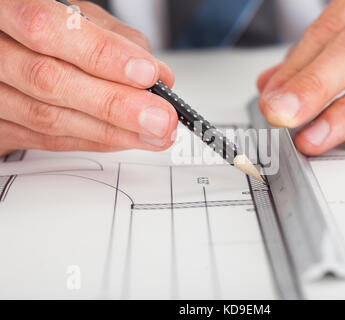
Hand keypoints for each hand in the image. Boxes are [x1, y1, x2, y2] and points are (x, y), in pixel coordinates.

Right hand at [0, 0, 177, 157]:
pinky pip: (45, 140)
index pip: (47, 29)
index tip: (147, 75)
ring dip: (111, 132)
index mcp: (4, 9)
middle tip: (161, 119)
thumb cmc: (44, 25)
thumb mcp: (75, 15)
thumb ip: (115, 39)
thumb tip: (158, 75)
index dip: (102, 54)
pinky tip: (124, 139)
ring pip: (48, 118)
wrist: (6, 46)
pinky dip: (92, 141)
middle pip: (49, 82)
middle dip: (115, 105)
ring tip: (153, 135)